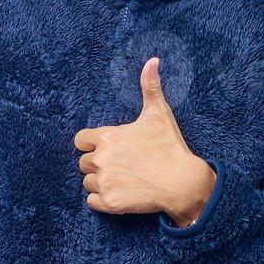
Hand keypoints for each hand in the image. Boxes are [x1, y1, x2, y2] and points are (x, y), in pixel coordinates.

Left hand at [73, 56, 216, 222]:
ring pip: (87, 183)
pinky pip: (91, 202)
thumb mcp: (158, 114)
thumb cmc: (170, 146)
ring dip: (100, 182)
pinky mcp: (109, 203)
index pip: (80, 140)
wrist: (183, 182)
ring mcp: (104, 182)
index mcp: (107, 137)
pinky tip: (120, 193)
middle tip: (122, 165)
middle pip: (83, 163)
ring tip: (124, 179)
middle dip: (98, 164)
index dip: (92, 144)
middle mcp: (100, 159)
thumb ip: (150, 87)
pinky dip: (102, 200)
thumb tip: (152, 60)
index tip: (110, 148)